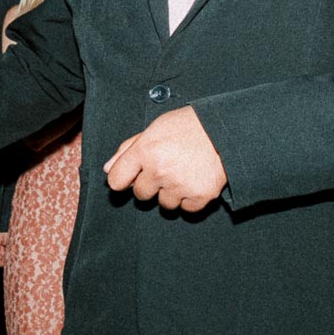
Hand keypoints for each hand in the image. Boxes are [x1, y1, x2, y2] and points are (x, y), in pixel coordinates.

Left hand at [104, 105, 226, 211]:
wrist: (226, 129)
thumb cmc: (188, 125)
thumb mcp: (155, 128)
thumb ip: (128, 149)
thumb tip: (108, 168)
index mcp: (145, 151)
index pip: (116, 180)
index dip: (124, 178)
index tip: (132, 176)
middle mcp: (160, 170)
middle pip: (140, 194)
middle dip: (150, 184)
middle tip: (167, 167)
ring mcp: (180, 185)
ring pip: (164, 204)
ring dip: (171, 192)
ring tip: (184, 172)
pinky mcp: (199, 196)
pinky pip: (186, 208)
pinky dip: (190, 198)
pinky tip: (195, 180)